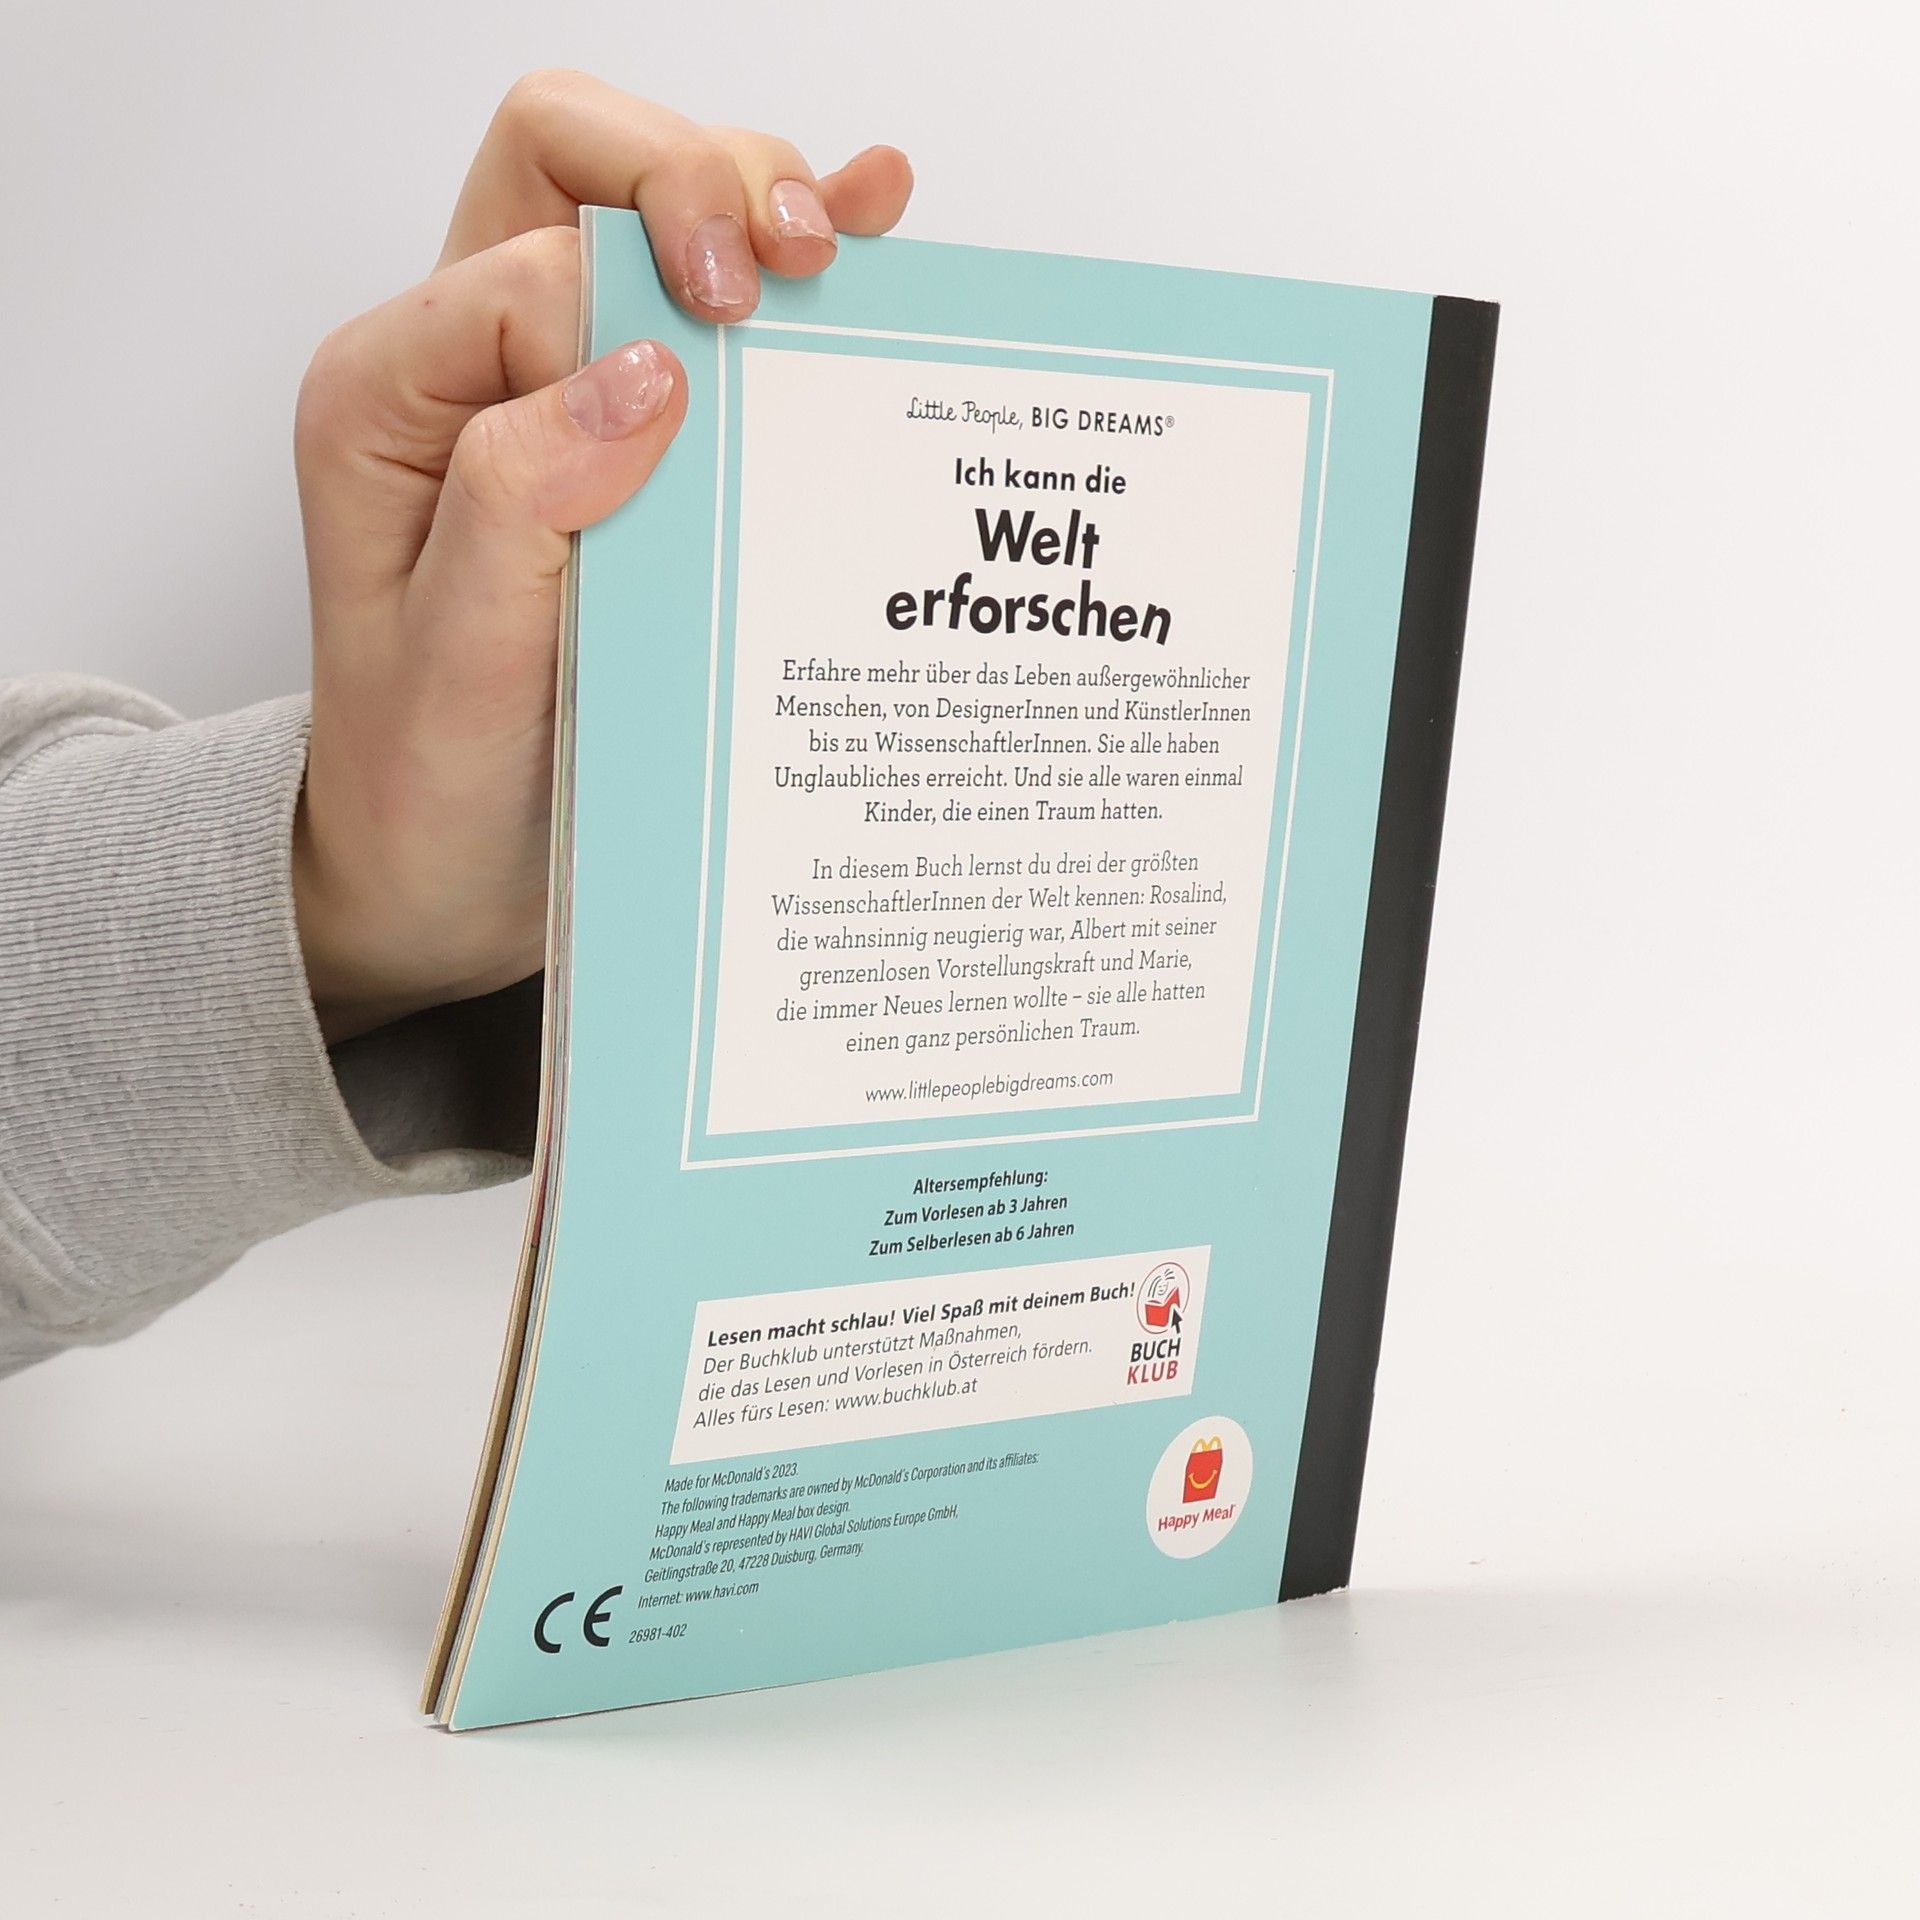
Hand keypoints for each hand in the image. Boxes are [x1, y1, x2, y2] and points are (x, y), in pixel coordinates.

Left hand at [290, 71, 911, 1041]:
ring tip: (829, 254)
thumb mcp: (452, 659)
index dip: (633, 297)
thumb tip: (643, 371)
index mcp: (394, 395)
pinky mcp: (626, 434)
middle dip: (689, 182)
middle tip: (774, 270)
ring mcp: (552, 388)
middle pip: (575, 163)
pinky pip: (700, 306)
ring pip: (647, 210)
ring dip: (749, 204)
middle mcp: (468, 367)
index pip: (530, 265)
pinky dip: (791, 252)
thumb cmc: (428, 774)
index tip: (710, 380)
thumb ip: (517, 500)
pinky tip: (868, 226)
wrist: (441, 862)